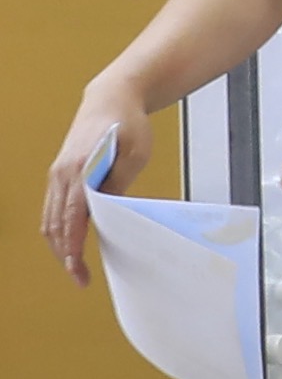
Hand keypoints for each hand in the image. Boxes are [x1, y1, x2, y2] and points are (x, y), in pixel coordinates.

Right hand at [41, 95, 133, 285]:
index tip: (78, 270)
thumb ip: (118, 184)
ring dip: (59, 245)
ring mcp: (57, 174)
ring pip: (49, 219)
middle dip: (66, 255)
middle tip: (80, 279)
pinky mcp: (59, 174)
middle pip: (56, 225)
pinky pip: (51, 208)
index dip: (74, 247)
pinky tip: (69, 244)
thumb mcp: (135, 154)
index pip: (73, 218)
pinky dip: (57, 229)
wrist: (110, 99)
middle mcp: (61, 174)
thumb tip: (109, 214)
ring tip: (75, 267)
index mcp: (80, 169)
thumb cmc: (128, 125)